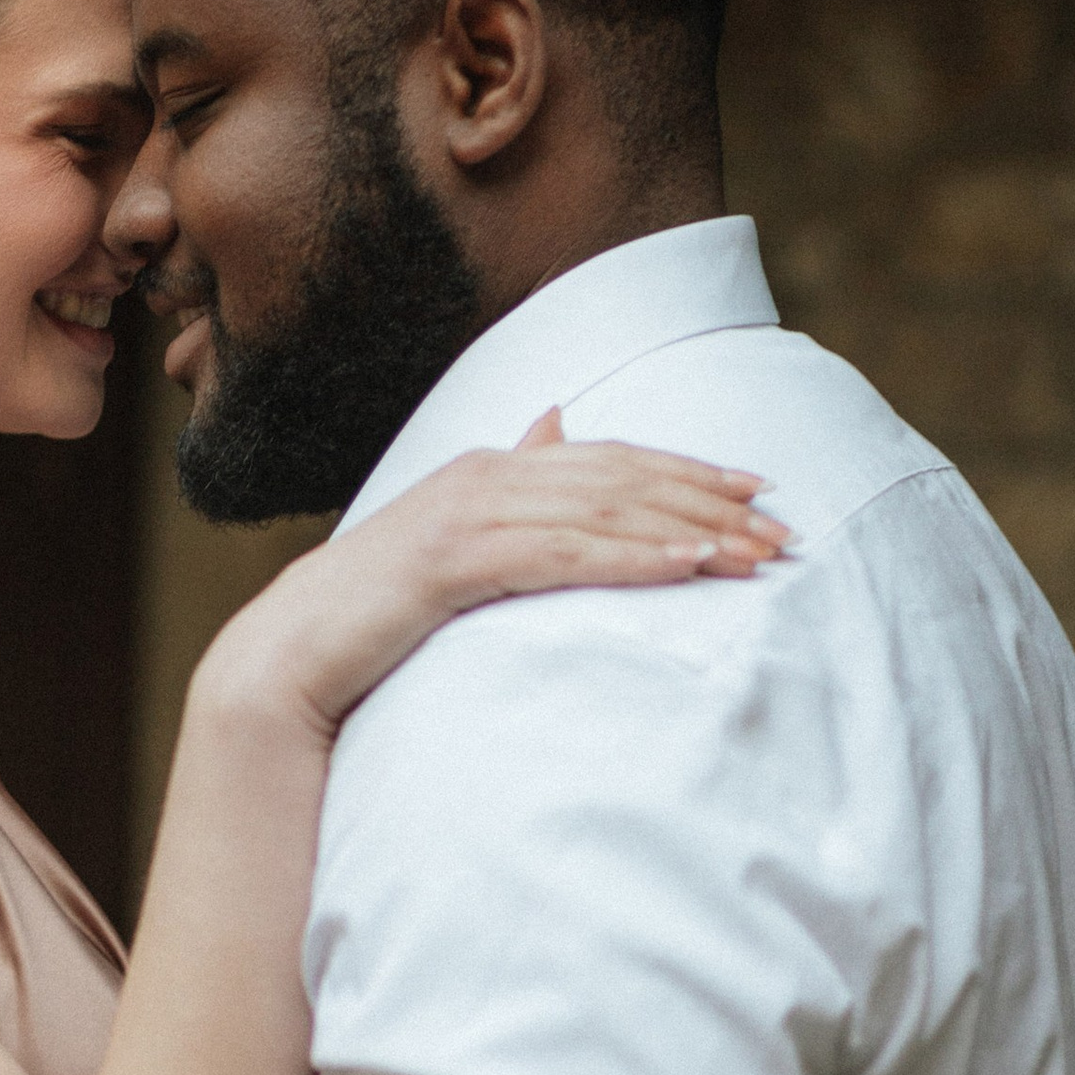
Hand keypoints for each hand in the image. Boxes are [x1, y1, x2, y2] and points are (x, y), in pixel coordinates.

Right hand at [209, 408, 790, 740]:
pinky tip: (689, 566)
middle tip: (784, 529)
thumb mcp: (454, 539)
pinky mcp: (454, 559)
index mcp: (489, 468)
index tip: (760, 489)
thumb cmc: (375, 613)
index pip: (610, 460)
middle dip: (707, 500)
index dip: (689, 470)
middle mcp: (483, 474)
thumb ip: (509, 484)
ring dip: (686, 530)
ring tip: (754, 553)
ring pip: (601, 512)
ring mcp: (466, 512)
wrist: (289, 655)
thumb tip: (554, 419)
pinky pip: (563, 554)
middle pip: (620, 479)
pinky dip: (633, 556)